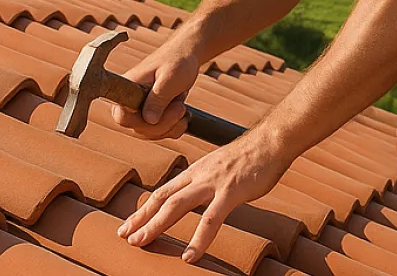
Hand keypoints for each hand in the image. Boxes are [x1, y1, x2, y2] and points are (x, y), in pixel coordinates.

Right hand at [111, 36, 201, 139]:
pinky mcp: (152, 113)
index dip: (140, 121)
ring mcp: (141, 108)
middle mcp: (130, 100)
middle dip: (163, 124)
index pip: (121, 116)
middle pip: (137, 128)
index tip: (160, 111)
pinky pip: (158, 132)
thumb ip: (158, 98)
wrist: (188, 55)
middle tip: (180, 107)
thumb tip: (148, 120)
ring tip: (182, 108)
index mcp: (129, 87)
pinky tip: (183, 117)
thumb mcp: (170, 78)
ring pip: (149, 133)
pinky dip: (173, 128)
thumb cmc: (178, 61)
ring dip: (170, 126)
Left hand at [117, 132, 289, 262]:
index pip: (163, 191)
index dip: (144, 209)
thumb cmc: (252, 156)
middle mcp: (199, 175)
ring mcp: (213, 183)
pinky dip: (198, 239)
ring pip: (176, 205)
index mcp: (196, 171)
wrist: (272, 141)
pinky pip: (211, 219)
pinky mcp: (231, 192)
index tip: (129, 224)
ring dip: (155, 225)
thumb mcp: (221, 168)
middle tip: (124, 236)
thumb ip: (208, 182)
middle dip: (141, 218)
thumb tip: (202, 198)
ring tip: (141, 243)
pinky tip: (190, 256)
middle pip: (162, 198)